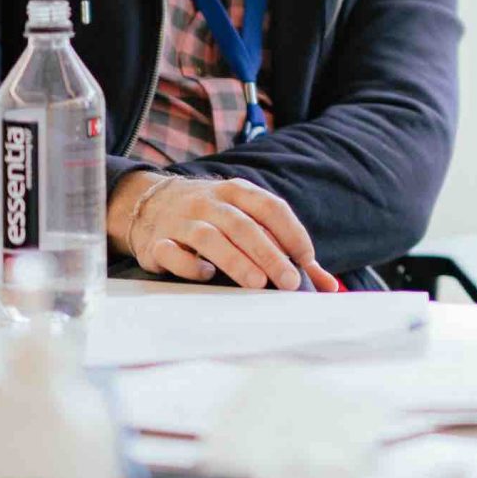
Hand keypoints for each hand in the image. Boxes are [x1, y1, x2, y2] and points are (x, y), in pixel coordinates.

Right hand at [124, 175, 341, 290]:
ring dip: (236, 261)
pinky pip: (171, 252)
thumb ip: (287, 250)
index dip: (291, 232)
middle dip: (269, 254)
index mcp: (237, 192)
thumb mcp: (247, 219)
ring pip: (210, 238)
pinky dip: (189, 264)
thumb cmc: (212, 217)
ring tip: (257, 284)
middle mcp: (210, 202)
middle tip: (289, 282)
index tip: (307, 260)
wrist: (147, 204)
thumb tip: (329, 285)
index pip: (271, 207)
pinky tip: (207, 276)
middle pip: (244, 226)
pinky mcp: (156, 242)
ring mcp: (181, 221)